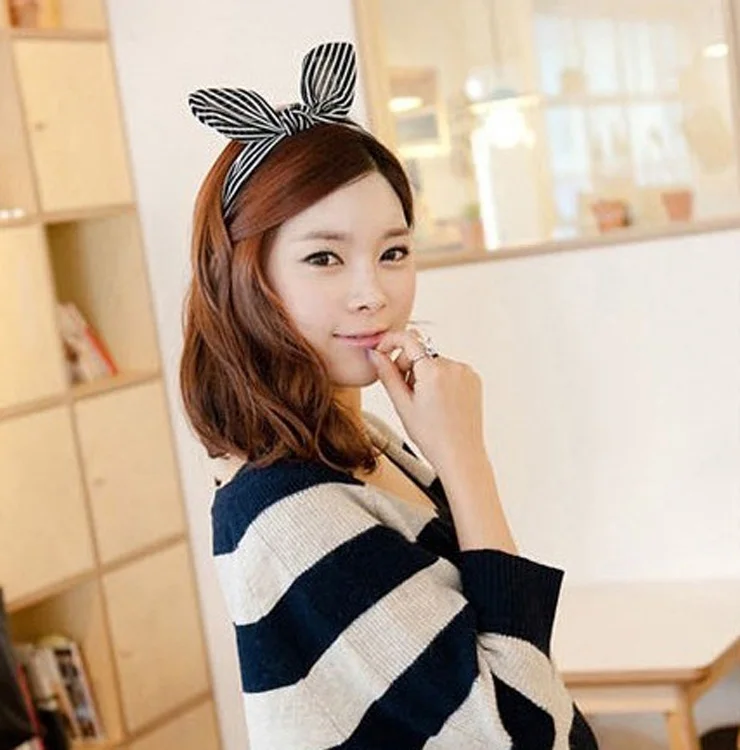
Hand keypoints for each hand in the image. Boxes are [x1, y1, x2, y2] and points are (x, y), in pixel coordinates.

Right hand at [368, 330, 487, 479]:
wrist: (460, 454)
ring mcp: (465, 372)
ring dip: (424, 375)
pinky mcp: (473, 379)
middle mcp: (452, 366)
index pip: (408, 339)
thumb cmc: (432, 436)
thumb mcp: (402, 405)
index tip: (383, 351)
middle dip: (408, 366)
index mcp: (433, 371)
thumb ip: (387, 374)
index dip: (390, 342)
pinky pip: (450, 370)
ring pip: (434, 362)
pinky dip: (440, 380)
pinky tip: (439, 402)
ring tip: (425, 403)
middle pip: (420, 352)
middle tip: (406, 393)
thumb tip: (375, 354)